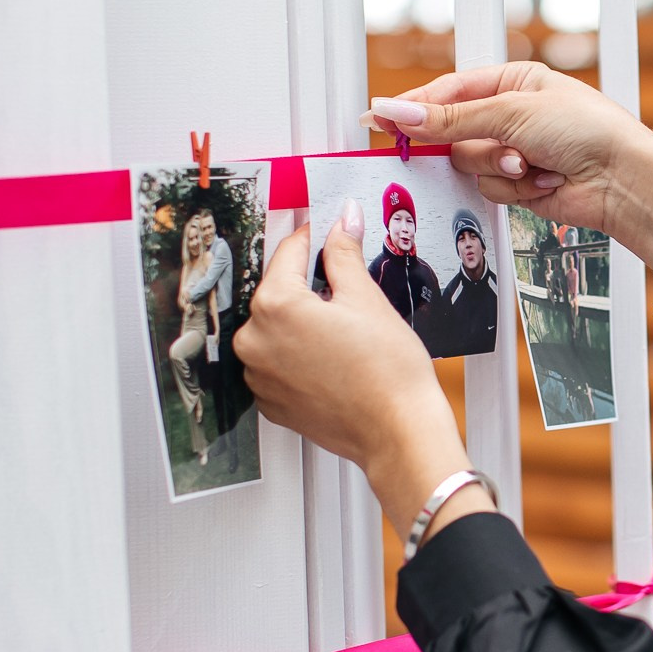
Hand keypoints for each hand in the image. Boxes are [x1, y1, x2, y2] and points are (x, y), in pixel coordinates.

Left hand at [237, 199, 488, 539]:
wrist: (398, 431)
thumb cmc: (387, 373)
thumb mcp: (366, 298)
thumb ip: (343, 252)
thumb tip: (342, 220)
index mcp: (274, 307)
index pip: (289, 253)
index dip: (314, 237)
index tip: (328, 230)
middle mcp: (255, 341)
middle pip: (279, 293)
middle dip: (310, 286)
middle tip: (349, 292)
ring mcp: (259, 376)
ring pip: (278, 330)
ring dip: (304, 323)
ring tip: (347, 334)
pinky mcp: (271, 402)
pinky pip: (279, 363)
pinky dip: (300, 355)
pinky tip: (335, 359)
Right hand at [365, 61, 652, 283]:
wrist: (622, 180)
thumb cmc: (588, 131)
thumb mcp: (513, 113)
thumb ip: (452, 119)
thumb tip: (402, 112)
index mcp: (512, 81)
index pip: (449, 92)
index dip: (415, 107)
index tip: (381, 118)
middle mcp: (511, 115)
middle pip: (454, 133)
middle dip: (473, 145)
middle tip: (485, 148)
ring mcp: (514, 151)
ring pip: (470, 165)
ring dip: (500, 169)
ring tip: (533, 164)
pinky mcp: (521, 184)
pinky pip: (492, 189)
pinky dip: (516, 188)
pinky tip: (544, 180)